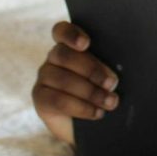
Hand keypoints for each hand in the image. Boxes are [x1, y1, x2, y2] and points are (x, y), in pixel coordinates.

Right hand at [32, 21, 119, 145]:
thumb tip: (116, 72)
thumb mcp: (108, 77)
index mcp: (70, 45)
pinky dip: (81, 107)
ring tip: (110, 102)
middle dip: (91, 69)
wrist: (90, 124)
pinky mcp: (41, 98)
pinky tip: (97, 112)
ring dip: (90, 92)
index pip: (62, 31)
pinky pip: (58, 100)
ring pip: (62, 79)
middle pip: (64, 55)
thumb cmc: (104, 92)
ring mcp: (45, 77)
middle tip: (112, 83)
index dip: (71, 35)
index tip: (86, 44)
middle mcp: (54, 58)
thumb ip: (109, 67)